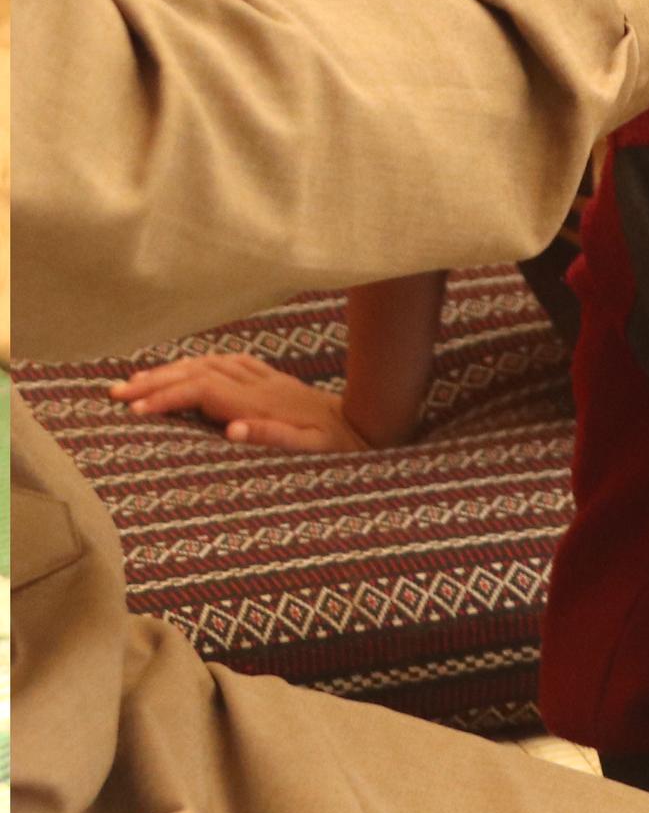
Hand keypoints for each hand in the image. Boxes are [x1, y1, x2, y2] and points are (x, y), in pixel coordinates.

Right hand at [111, 354, 368, 452]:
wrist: (369, 424)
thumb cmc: (337, 445)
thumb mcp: (309, 449)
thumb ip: (272, 437)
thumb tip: (233, 430)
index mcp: (260, 403)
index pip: (201, 392)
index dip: (167, 398)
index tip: (134, 411)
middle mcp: (259, 385)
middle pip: (197, 373)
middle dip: (154, 381)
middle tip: (115, 392)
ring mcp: (265, 378)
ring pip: (208, 364)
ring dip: (171, 370)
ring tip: (136, 381)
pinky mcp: (272, 378)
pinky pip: (228, 362)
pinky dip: (200, 363)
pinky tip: (187, 368)